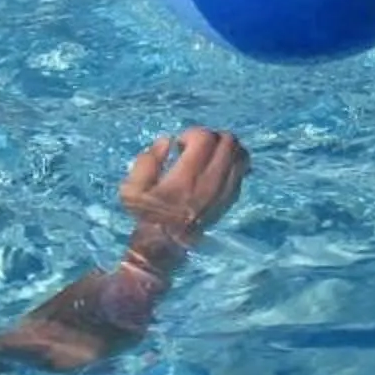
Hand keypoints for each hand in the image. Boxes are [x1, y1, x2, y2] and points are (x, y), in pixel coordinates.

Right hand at [118, 126, 249, 240]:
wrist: (167, 241)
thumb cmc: (147, 213)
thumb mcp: (131, 189)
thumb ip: (147, 161)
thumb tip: (167, 141)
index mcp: (186, 179)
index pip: (205, 138)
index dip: (192, 133)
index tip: (179, 145)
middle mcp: (210, 183)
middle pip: (228, 141)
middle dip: (210, 136)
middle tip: (195, 147)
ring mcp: (225, 191)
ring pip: (240, 153)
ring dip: (225, 146)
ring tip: (208, 154)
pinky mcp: (231, 197)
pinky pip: (243, 168)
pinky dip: (233, 160)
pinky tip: (217, 165)